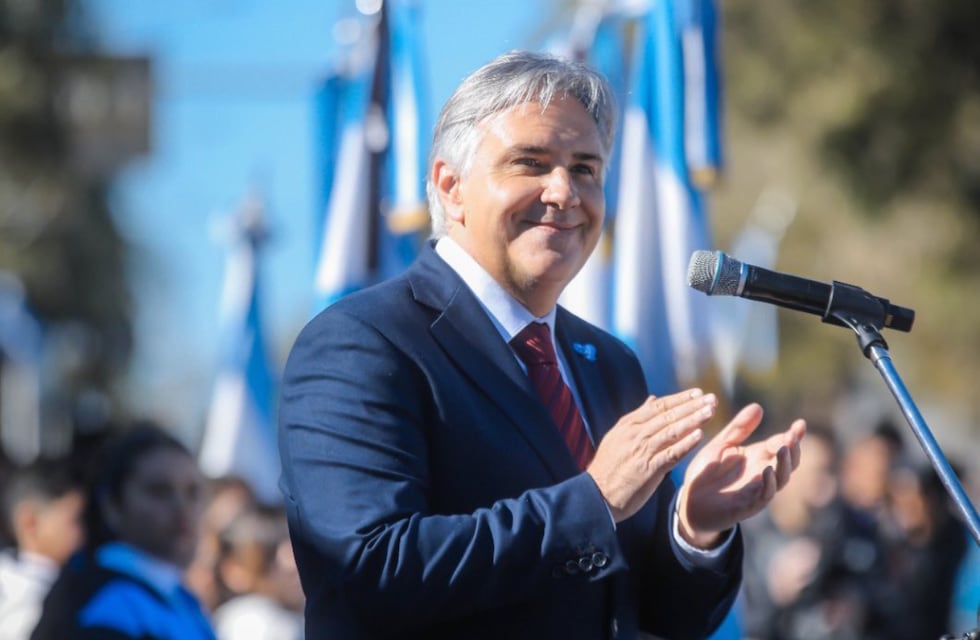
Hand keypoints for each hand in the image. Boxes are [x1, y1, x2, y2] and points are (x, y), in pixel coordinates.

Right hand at [588, 389, 717, 522]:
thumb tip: (652, 399)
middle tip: (711, 399)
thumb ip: (637, 418)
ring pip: (672, 431)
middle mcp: (636, 435)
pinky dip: (685, 444)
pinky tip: (699, 435)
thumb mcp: (617, 436)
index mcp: (628, 425)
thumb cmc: (608, 467)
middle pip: (668, 415)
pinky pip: (671, 453)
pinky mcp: (648, 469)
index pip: (659, 406)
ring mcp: (642, 451)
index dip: (680, 399)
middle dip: (692, 406)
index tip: (697, 393)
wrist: (596, 494)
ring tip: (710, 411)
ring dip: (693, 420)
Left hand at [676, 403, 805, 547]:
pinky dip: (769, 484)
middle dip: (794, 448)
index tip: (800, 423)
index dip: (793, 434)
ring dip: (785, 464)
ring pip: (782, 478)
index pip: (781, 444)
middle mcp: (762, 473)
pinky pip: (765, 495)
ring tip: (784, 448)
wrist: (690, 502)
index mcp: (757, 457)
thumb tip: (758, 406)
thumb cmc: (707, 473)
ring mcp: (757, 489)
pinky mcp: (748, 505)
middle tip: (794, 435)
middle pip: (789, 461)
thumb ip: (738, 428)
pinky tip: (767, 470)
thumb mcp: (721, 445)